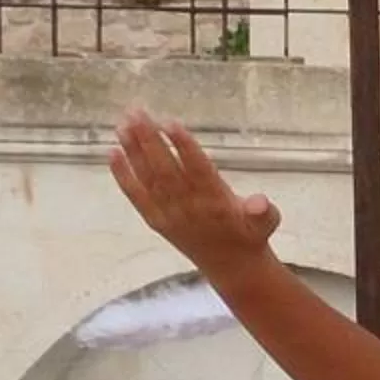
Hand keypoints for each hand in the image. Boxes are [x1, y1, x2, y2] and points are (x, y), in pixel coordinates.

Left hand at [109, 109, 283, 273]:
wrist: (232, 267)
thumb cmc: (251, 233)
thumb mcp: (266, 222)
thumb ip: (263, 211)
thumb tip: (260, 203)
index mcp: (217, 203)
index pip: (198, 169)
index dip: (184, 147)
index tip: (170, 123)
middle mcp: (189, 208)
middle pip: (166, 169)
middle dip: (150, 140)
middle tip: (136, 112)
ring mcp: (169, 214)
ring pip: (148, 178)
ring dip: (133, 151)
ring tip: (122, 124)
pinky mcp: (155, 220)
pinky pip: (136, 196)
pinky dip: (123, 175)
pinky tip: (112, 152)